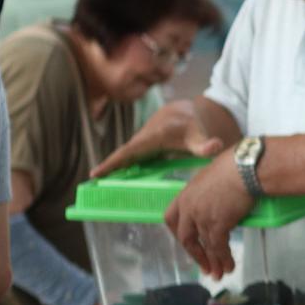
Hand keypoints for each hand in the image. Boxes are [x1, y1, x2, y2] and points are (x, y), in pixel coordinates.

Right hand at [88, 101, 224, 179]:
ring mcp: (139, 147)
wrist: (184, 113)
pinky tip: (112, 187)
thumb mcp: (197, 134)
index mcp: (149, 138)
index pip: (128, 152)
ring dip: (109, 174)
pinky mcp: (141, 152)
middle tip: (88, 187)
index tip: (95, 174)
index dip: (112, 163)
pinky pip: (128, 163)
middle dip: (105, 171)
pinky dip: (119, 172)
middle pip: (120, 159)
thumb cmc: (189, 123)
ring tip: (93, 190)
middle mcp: (140, 142)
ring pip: (123, 162)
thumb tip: (215, 146)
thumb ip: (205, 144)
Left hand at [164, 152, 251, 278]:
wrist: (246, 168)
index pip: (172, 218)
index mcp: (186, 194)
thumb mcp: (214, 176)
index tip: (189, 243)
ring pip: (204, 245)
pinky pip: (219, 246)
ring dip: (212, 261)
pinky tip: (229, 266)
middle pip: (185, 237)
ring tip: (219, 274)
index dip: (179, 233)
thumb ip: (210, 191)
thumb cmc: (236, 166)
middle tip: (205, 267)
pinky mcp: (217, 224)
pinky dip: (224, 258)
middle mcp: (189, 207)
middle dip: (196, 254)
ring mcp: (201, 217)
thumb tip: (221, 199)